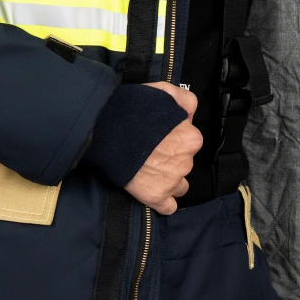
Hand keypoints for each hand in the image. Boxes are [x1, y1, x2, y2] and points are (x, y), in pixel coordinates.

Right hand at [124, 82, 202, 214]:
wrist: (107, 130)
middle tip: (150, 153)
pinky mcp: (156, 197)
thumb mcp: (166, 92)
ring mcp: (172, 181)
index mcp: (192, 137)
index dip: (175, 140)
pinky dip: (163, 202)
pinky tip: (154, 194)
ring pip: (179, 185)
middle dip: (171, 160)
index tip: (160, 138)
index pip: (190, 143)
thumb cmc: (136, 109)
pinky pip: (168, 207)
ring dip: (169, 180)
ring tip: (149, 172)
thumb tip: (190, 113)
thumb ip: (185, 101)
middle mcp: (186, 161)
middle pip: (183, 164)